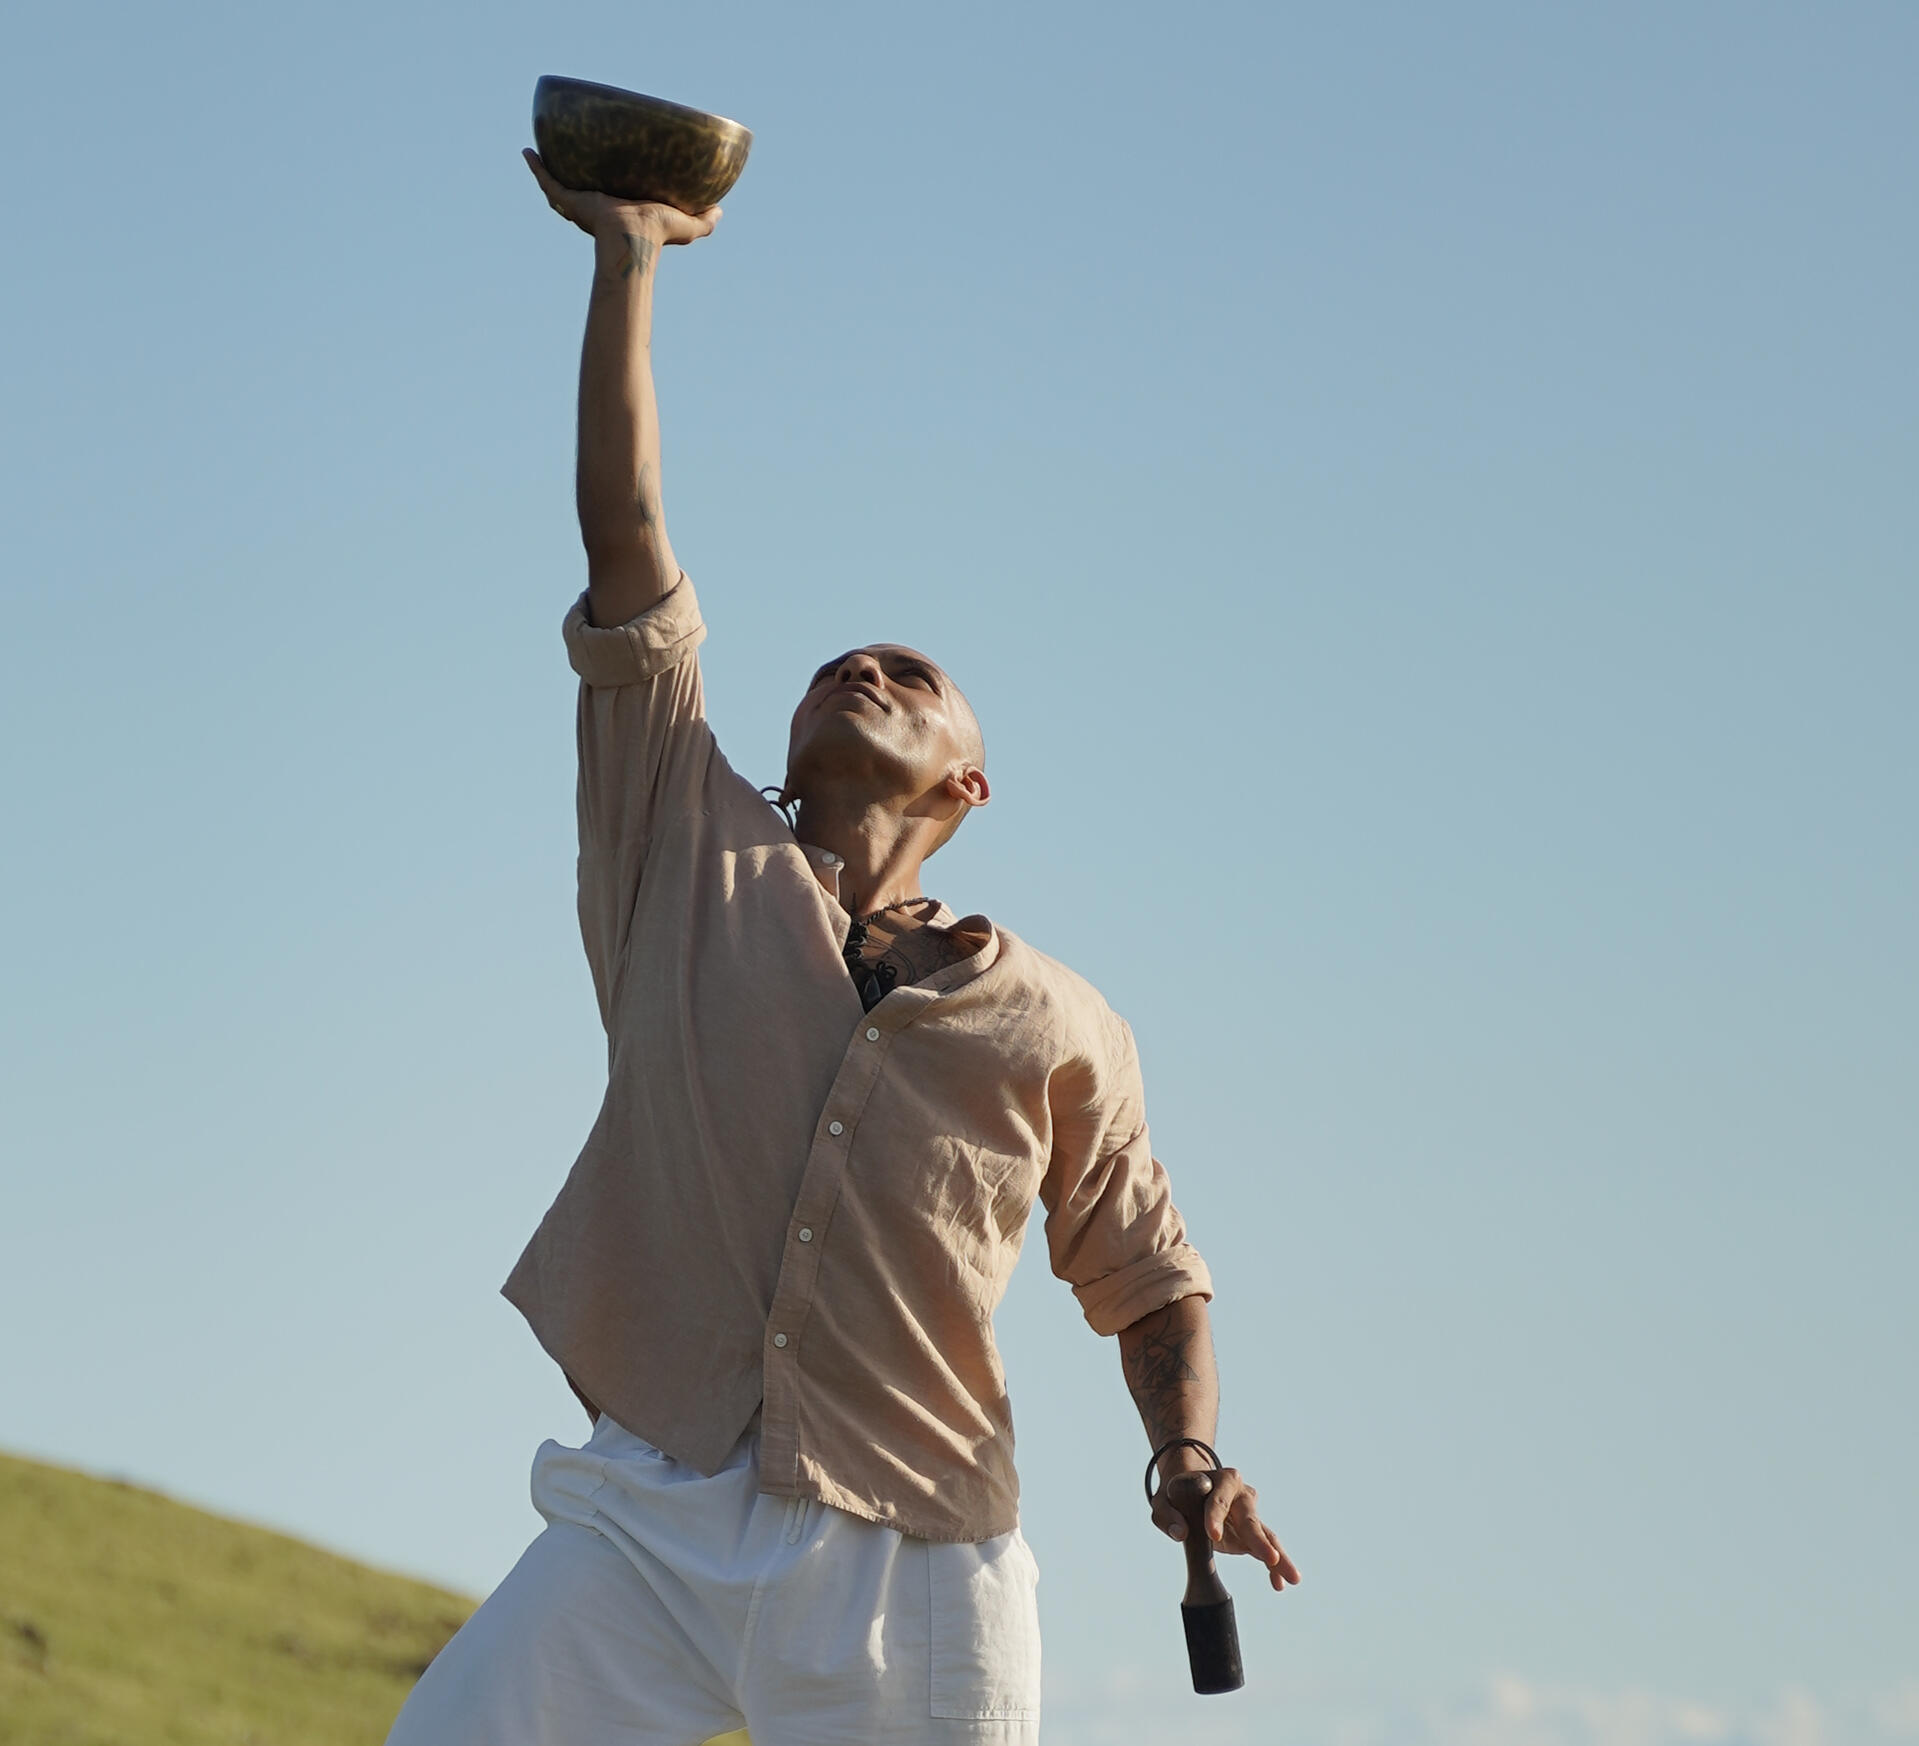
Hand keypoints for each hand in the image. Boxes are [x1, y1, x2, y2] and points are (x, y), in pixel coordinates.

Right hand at [522, 149, 720, 246]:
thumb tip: (720, 210)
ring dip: (548, 170)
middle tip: (569, 157)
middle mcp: (597, 207)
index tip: (609, 168)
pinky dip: (535, 167)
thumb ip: (705, 220)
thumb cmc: (659, 234)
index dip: (609, 182)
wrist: (635, 237)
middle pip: (581, 190)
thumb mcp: (687, 224)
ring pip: (559, 185)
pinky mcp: (569, 199)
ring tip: (539, 150)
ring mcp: (580, 203)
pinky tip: (526, 151)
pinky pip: (547, 181)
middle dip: (574, 178)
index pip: (611, 194)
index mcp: (620, 210)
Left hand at [1152, 1462, 1301, 1593]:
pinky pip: (1265, 1550)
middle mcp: (1241, 1494)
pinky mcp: (1251, 1534)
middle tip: (1270, 1558)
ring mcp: (1249, 1514)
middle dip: (1259, 1539)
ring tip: (1293, 1578)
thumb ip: (1167, 1515)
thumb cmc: (1176, 1495)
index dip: (1215, 1516)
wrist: (1190, 1489)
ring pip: (1266, 1535)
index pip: (1218, 1499)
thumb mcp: (1163, 1501)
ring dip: (1278, 1557)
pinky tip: (1279, 1584)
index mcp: (1221, 1479)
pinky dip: (1273, 1567)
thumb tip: (1180, 1533)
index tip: (1213, 1535)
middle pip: (1250, 1518)